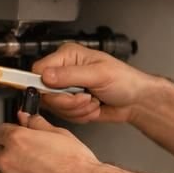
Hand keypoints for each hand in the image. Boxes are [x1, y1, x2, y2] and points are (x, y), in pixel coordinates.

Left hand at [0, 112, 102, 172]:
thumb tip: (27, 119)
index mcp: (17, 140)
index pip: (0, 132)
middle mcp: (8, 161)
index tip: (19, 140)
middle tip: (35, 161)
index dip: (12, 135)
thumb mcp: (61, 134)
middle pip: (0, 155)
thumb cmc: (77, 166)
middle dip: (13, 156)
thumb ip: (37, 124)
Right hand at [32, 43, 150, 124]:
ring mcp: (66, 89)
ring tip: (93, 100)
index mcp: (67, 56)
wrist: (135, 100)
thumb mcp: (99, 74)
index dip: (45, 85)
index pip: (38, 70)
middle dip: (68, 101)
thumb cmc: (124, 80)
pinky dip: (81, 116)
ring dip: (77, 109)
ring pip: (55, 107)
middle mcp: (63, 71)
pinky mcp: (71, 104)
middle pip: (45, 93)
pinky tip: (93, 107)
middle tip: (86, 97)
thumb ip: (70, 75)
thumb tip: (46, 75)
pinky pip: (65, 116)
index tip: (59, 93)